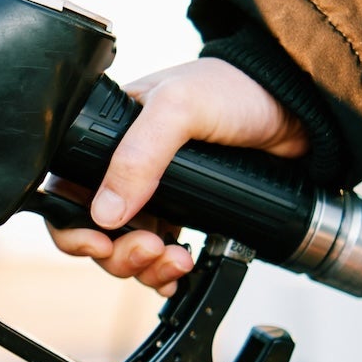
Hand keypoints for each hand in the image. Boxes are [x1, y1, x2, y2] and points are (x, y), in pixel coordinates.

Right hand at [46, 57, 307, 295]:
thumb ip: (139, 155)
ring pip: (125, 250)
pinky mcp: (185, 214)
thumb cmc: (235, 88)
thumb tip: (103, 213)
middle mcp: (125, 168)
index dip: (72, 226)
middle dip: (118, 253)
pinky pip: (158, 256)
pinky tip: (180, 270)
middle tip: (150, 249)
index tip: (98, 244)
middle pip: (94, 232)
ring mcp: (155, 194)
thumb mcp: (180, 108)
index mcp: (108, 137)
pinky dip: (164, 273)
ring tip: (176, 259)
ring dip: (144, 267)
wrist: (295, 108)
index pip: (66, 189)